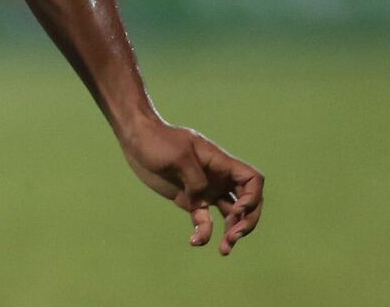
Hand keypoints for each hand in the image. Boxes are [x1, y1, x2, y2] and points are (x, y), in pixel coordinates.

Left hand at [118, 118, 263, 255]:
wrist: (137, 139)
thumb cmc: (158, 140)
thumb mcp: (179, 156)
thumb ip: (195, 180)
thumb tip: (202, 200)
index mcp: (221, 164)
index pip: (252, 180)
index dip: (253, 197)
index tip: (238, 209)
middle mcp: (218, 179)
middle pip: (247, 202)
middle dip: (247, 221)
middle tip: (234, 236)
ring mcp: (205, 190)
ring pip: (230, 216)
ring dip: (231, 233)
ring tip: (224, 249)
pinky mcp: (190, 201)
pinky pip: (203, 221)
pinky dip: (204, 232)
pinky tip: (195, 241)